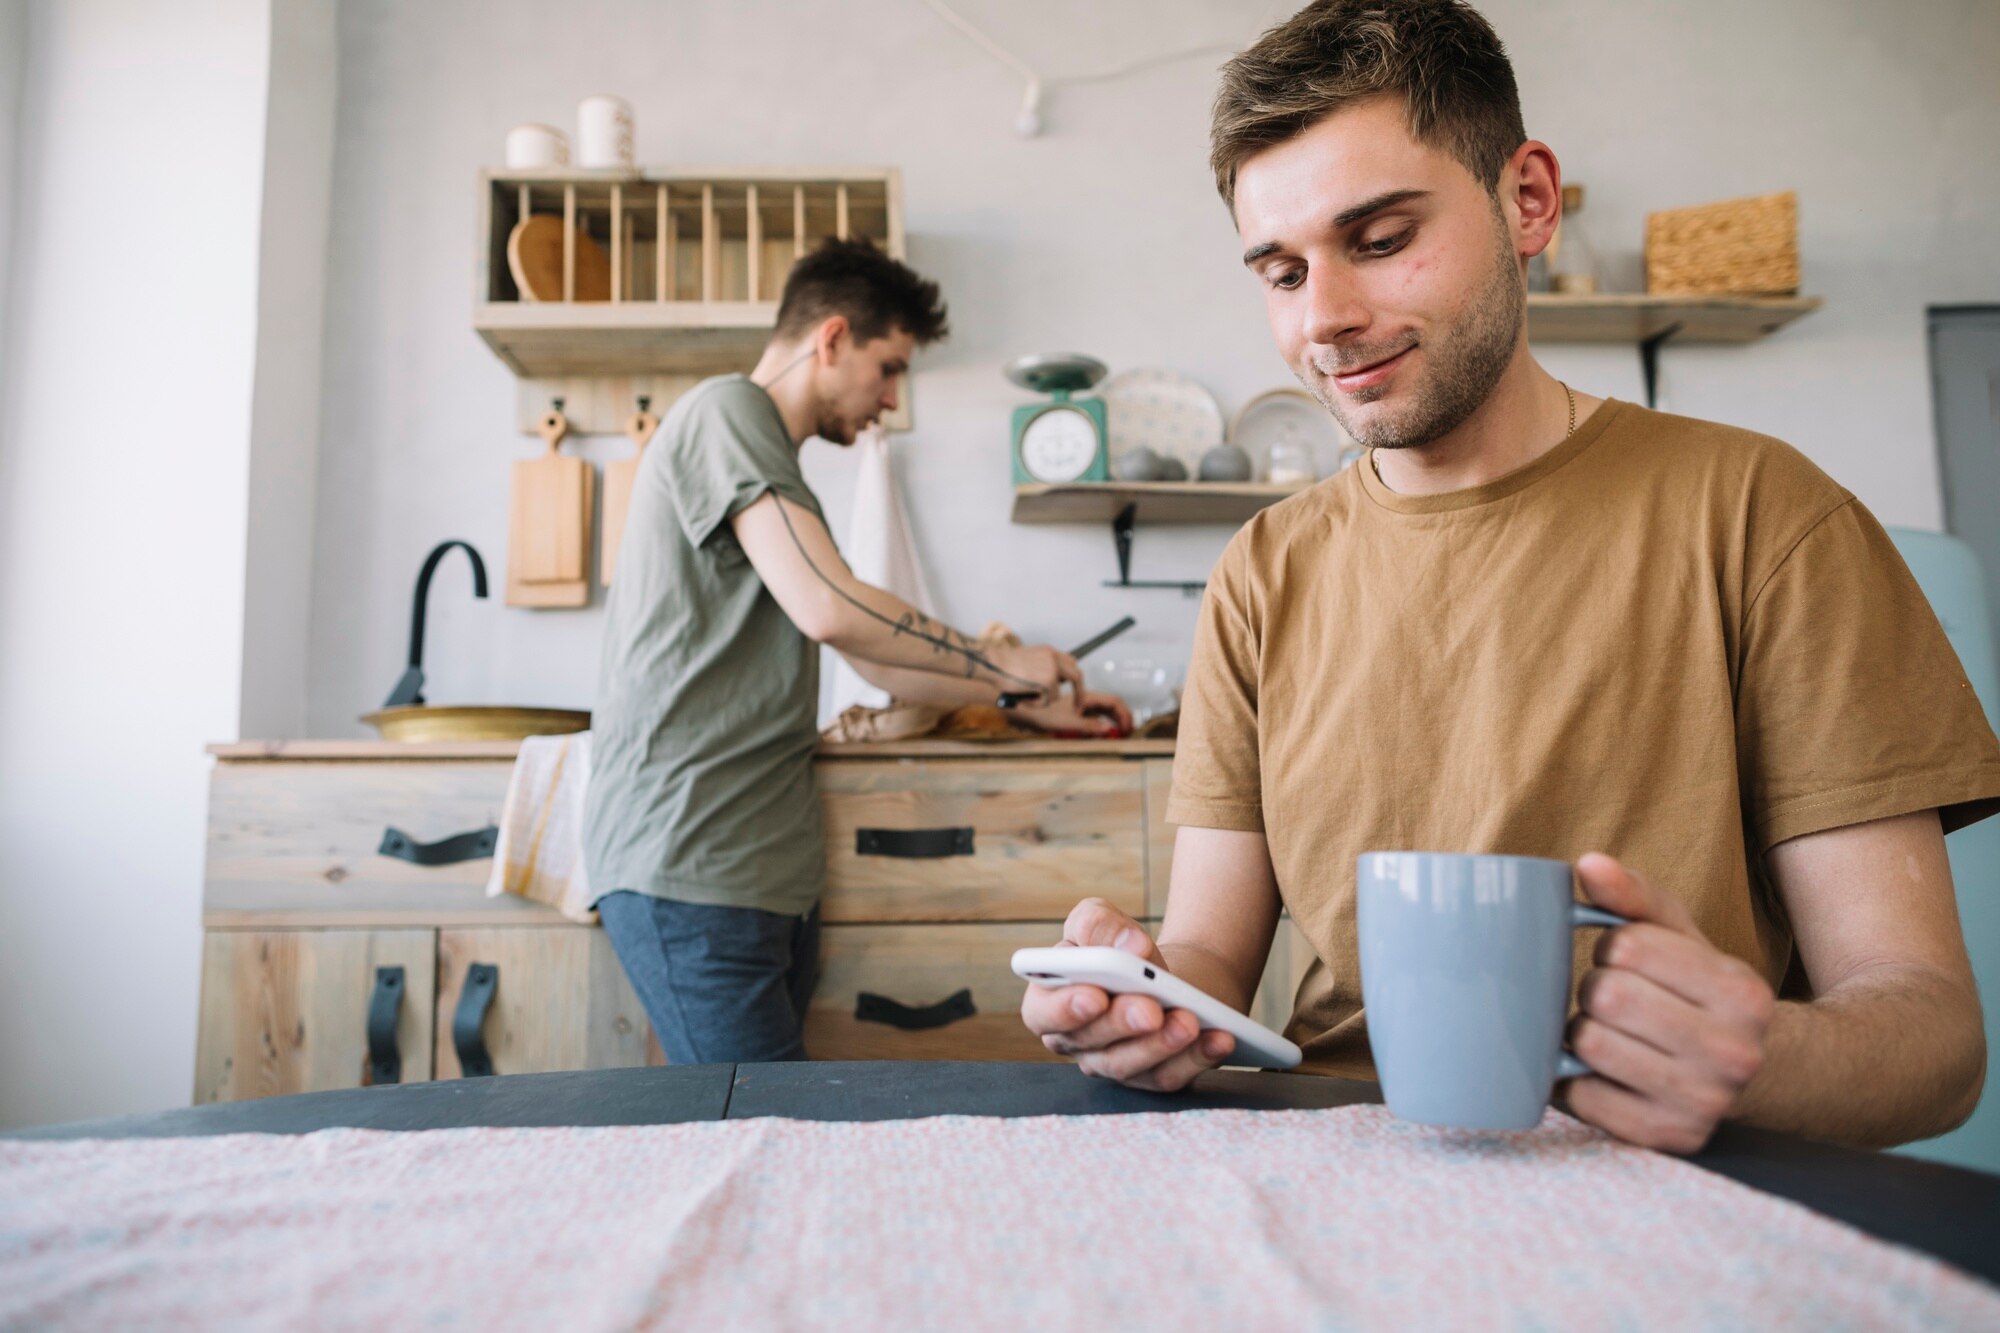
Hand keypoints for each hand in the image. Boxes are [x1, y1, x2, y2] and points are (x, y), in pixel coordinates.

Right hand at [987, 643, 1084, 703]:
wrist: (993, 663)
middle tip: (1079, 707)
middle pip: (1076, 676)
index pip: (1070, 662)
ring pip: (1056, 694)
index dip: (1072, 676)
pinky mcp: (1049, 682)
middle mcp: (1054, 658)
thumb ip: (1041, 667)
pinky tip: (1022, 697)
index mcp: (1049, 652)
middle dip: (1079, 693)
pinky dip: (1035, 704)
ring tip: (1024, 696)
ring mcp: (1053, 670)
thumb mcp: (1027, 660)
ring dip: (1042, 700)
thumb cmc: (1002, 665)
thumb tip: (1051, 681)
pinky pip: (1046, 702)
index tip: (1075, 688)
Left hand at [1011, 689, 1134, 736]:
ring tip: (1116, 736)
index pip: (1113, 702)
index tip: (1128, 729)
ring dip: (1112, 723)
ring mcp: (1077, 705)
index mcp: (1085, 697)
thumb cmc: (1038, 712)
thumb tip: (1108, 730)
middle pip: (1110, 706)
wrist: (1018, 706)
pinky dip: (1099, 725)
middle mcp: (1083, 699)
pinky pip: (1091, 717)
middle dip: (1121, 719)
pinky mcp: (1071, 712)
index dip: (1124, 714)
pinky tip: (1099, 735)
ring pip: (1102, 712)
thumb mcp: (1064, 722)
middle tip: (1127, 735)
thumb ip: (1087, 726)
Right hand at [1018, 898, 1235, 1090]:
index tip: (1094, 995)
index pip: (1042, 1014)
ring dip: (1161, 1045)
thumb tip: (1130, 946)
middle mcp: (1077, 1041)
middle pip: (1091, 1041)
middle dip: (1123, 1024)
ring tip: (1189, 1021)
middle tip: (1150, 1008)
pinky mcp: (1153, 1077)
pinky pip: (1171, 1077)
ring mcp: (1114, 1064)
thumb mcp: (1100, 922)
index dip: (1064, 1010)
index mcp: (1049, 1002)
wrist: (1165, 973)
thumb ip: (1098, 923)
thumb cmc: (1121, 949)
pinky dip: (1198, 1058)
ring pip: (1130, 1066)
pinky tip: (1220, 1037)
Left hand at [1563, 852, 1775, 1152]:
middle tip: (1614, 997)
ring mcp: (1701, 1103)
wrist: (1757, 1073)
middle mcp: (1732, 1053)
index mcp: (1740, 992)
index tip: (1627, 959)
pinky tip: (1601, 1070)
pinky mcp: (1665, 1139)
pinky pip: (1578, 1097)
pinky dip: (1574, 1079)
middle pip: (1606, 996)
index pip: (1628, 946)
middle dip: (1596, 988)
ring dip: (1583, 1032)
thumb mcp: (1681, 937)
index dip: (1613, 946)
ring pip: (1587, 1044)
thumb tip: (1587, 865)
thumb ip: (1634, 896)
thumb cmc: (1699, 992)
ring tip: (1611, 1032)